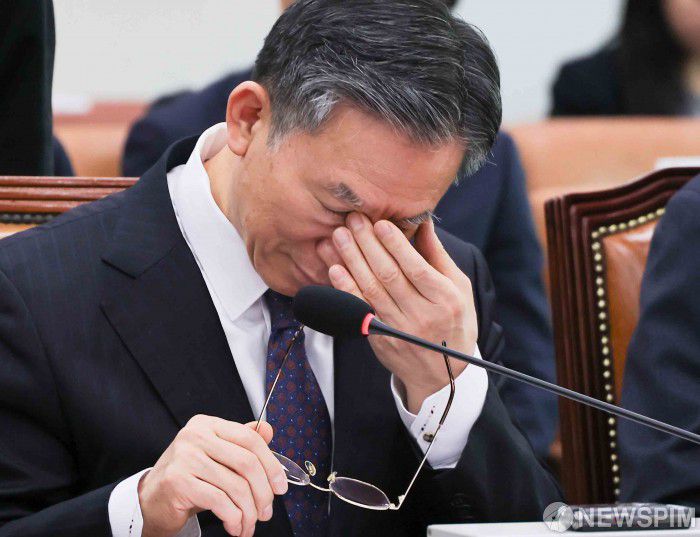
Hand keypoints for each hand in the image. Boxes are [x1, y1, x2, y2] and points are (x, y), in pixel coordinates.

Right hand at [138, 415, 287, 536]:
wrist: (152, 499)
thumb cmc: (190, 477)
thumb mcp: (218, 456)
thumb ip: (242, 444)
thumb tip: (268, 430)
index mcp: (208, 425)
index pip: (250, 439)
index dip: (271, 464)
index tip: (280, 486)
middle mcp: (195, 435)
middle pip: (246, 463)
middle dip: (263, 492)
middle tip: (267, 511)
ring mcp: (185, 457)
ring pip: (236, 486)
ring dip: (248, 512)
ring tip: (249, 524)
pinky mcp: (179, 481)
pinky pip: (220, 501)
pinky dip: (234, 518)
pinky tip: (235, 526)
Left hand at [325, 212, 477, 412]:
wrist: (443, 376)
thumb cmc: (454, 323)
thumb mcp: (458, 288)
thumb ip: (438, 256)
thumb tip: (423, 221)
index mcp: (445, 299)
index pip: (416, 268)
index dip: (396, 244)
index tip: (380, 222)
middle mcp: (422, 315)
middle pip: (389, 274)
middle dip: (368, 244)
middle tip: (354, 218)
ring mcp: (398, 329)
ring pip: (371, 289)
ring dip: (352, 260)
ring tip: (340, 235)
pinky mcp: (379, 338)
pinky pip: (360, 309)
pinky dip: (346, 288)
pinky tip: (335, 268)